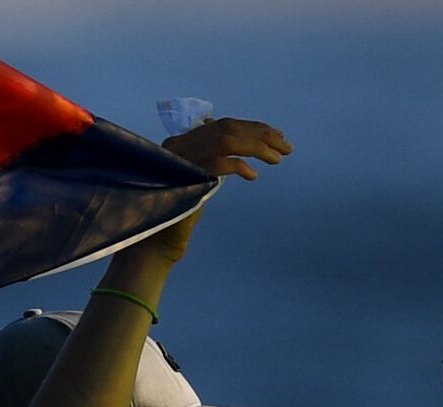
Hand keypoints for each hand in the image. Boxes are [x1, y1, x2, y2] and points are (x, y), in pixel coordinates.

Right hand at [121, 117, 293, 267]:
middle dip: (261, 134)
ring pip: (226, 139)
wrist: (156, 246)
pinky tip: (253, 176)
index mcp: (181, 144)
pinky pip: (219, 163)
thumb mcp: (198, 181)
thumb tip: (237, 147)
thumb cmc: (178, 216)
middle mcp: (178, 146)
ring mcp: (180, 160)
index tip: (276, 136)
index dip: (253, 128)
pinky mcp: (186, 179)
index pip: (222, 125)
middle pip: (227, 128)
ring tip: (278, 158)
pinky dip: (240, 165)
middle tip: (286, 146)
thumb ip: (212, 161)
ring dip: (257, 147)